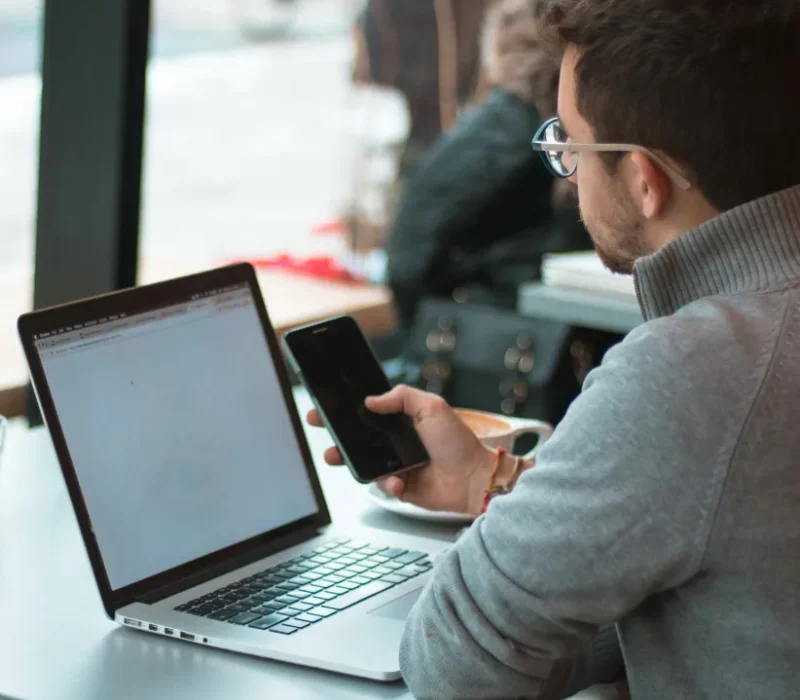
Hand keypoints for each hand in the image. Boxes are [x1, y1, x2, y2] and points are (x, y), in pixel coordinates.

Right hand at [306, 385, 501, 514]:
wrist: (474, 478)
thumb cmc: (458, 442)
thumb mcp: (432, 407)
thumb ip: (401, 397)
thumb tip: (371, 400)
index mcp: (403, 421)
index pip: (368, 412)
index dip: (346, 409)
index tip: (326, 405)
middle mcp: (397, 442)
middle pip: (359, 437)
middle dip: (336, 432)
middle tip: (319, 425)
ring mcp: (397, 465)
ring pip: (363, 462)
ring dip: (347, 459)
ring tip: (335, 456)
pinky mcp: (400, 487)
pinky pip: (382, 485)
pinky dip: (387, 483)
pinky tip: (399, 481)